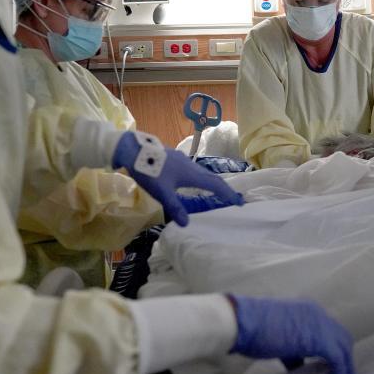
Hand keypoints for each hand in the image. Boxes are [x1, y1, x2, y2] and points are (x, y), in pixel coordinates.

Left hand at [112, 131, 243, 225]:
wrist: (133, 150)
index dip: (228, 194)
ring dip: (213, 182)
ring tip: (217, 191)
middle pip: (212, 178)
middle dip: (224, 188)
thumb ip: (175, 207)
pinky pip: (195, 170)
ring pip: (203, 173)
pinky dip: (201, 178)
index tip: (240, 202)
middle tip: (234, 198)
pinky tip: (193, 181)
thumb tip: (186, 224)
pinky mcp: (176, 159)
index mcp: (192, 174)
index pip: (216, 185)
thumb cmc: (149, 172)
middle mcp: (191, 166)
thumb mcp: (161, 192)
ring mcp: (184, 161)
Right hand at [228, 295, 354, 373]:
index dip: (333, 349)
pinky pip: (337, 357)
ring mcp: (320, 325)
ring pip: (344, 346)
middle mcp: (318, 314)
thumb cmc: (253, 328)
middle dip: (343, 357)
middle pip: (342, 337)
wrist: (242, 322)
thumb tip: (298, 365)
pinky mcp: (318, 339)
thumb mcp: (279, 338)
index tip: (330, 366)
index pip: (331, 330)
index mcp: (308, 310)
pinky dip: (338, 372)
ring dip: (343, 365)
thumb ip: (293, 349)